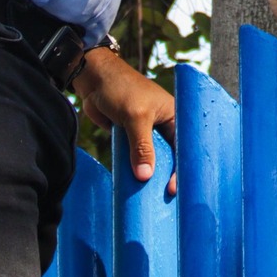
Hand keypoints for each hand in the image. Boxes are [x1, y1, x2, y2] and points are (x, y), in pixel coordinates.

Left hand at [73, 48, 176, 191]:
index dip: (181, 168)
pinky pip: (135, 157)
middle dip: (167, 175)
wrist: (93, 78)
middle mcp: (163, 124)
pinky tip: (134, 185)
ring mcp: (145, 131)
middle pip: (170, 155)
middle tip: (163, 198)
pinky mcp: (129, 136)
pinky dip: (135, 169)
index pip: (183, 146)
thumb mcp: (136, 117)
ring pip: (151, 158)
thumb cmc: (120, 88)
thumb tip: (145, 176)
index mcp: (173, 115)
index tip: (173, 189)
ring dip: (149, 173)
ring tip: (149, 197)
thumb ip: (142, 147)